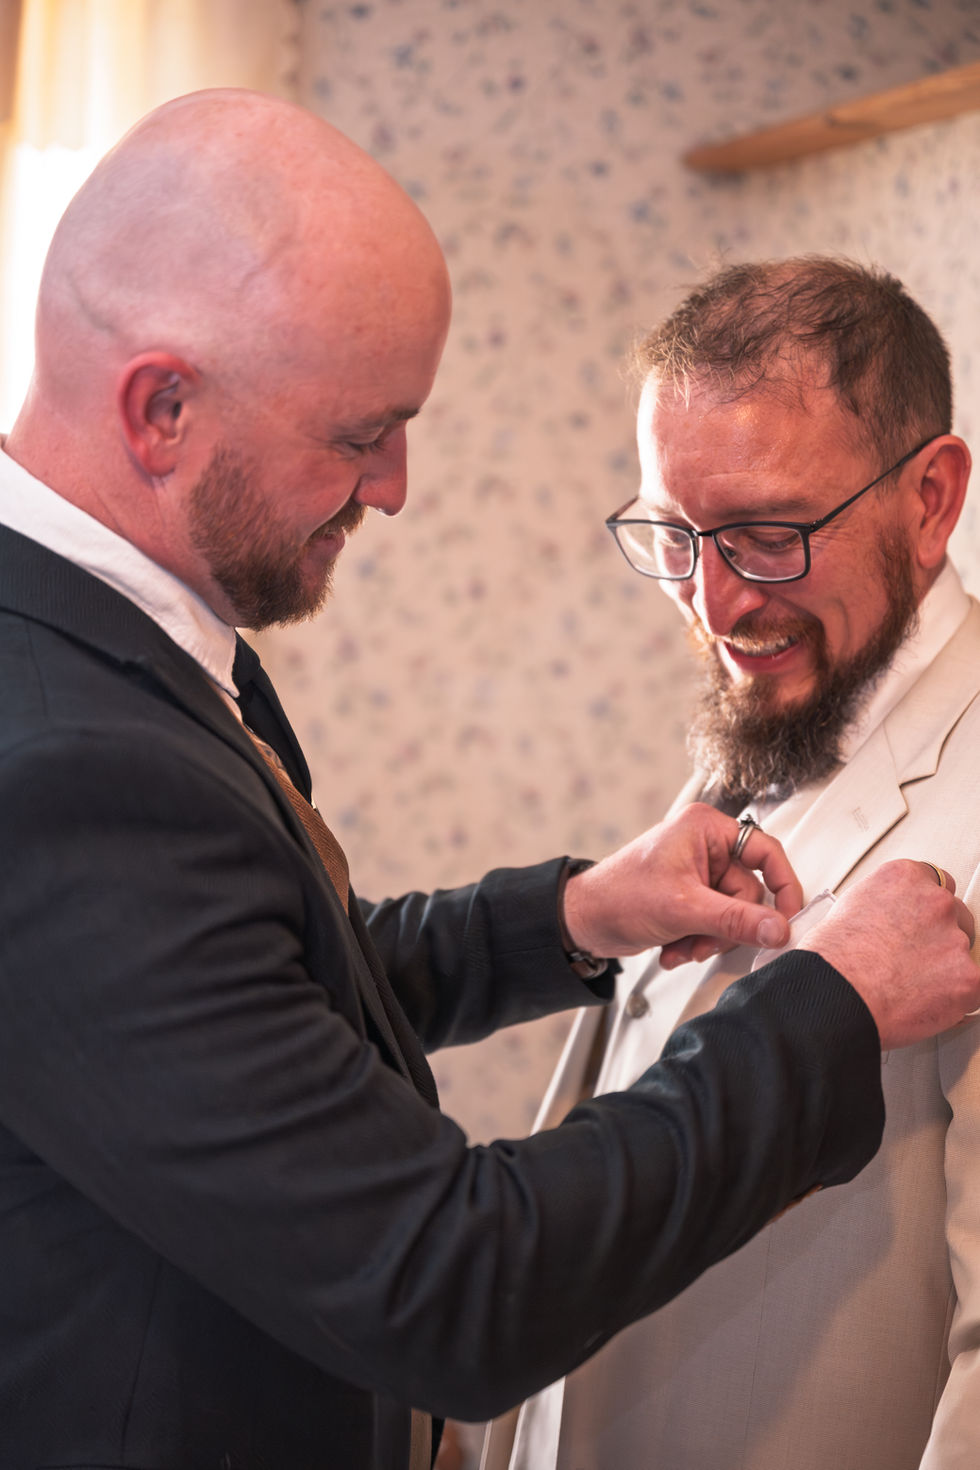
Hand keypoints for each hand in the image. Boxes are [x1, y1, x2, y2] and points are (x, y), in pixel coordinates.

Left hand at [562, 803, 803, 966]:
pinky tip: (675, 947)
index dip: (783, 885)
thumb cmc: (617, 895)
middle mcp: (705, 846)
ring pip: (733, 914)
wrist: (583, 921)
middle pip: (749, 892)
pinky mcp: (691, 898)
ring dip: (709, 938)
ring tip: (683, 944)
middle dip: (726, 925)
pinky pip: (716, 923)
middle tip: (703, 938)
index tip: (789, 916)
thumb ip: (735, 920)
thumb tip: (777, 928)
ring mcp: (698, 873)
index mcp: (706, 828)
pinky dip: (699, 940)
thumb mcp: (683, 908)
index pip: (765, 851)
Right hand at [798, 860, 979, 1048]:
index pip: (936, 883)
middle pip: (956, 915)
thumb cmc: (830, 959)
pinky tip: (924, 1004)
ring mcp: (955, 939)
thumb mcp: (849, 908)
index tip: (920, 922)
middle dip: (940, 936)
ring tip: (909, 988)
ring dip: (945, 968)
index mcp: (904, 878)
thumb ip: (883, 907)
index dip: (926, 908)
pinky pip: (971, 988)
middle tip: (914, 959)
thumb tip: (889, 922)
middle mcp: (935, 902)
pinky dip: (953, 999)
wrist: (836, 993)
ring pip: (963, 953)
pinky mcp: (968, 977)